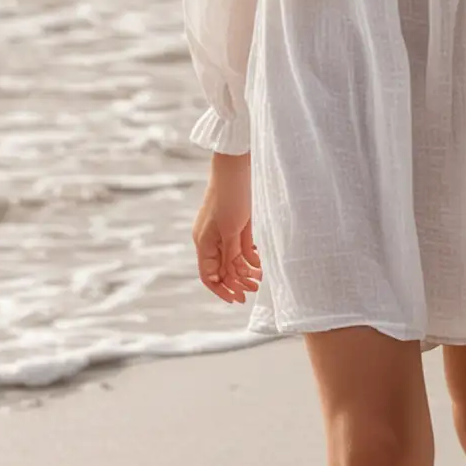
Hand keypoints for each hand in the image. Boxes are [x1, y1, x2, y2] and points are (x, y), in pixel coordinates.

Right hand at [192, 151, 261, 303]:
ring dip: (246, 270)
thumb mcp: (232, 230)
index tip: (237, 299)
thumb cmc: (231, 196)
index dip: (222, 290)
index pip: (208, 276)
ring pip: (233, 258)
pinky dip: (250, 256)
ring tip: (261, 277)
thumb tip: (227, 277)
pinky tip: (260, 262)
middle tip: (256, 289)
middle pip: (222, 269)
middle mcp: (211, 239)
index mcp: (204, 242)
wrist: (237, 166)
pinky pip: (241, 246)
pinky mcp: (236, 222)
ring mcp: (223, 231)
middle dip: (238, 281)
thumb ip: (230, 254)